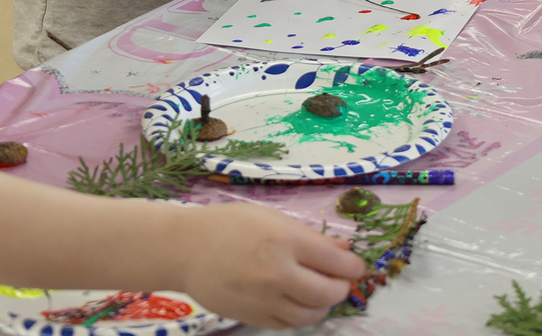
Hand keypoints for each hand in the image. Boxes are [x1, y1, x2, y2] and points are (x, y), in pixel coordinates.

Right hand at [177, 202, 363, 327]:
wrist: (185, 249)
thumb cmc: (227, 224)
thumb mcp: (268, 217)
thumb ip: (307, 235)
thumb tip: (343, 251)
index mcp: (284, 240)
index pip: (334, 261)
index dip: (352, 265)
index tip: (355, 264)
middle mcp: (279, 274)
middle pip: (329, 292)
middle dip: (341, 286)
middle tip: (340, 279)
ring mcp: (267, 300)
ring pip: (313, 314)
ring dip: (324, 304)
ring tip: (320, 291)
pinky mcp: (256, 318)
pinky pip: (290, 324)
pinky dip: (303, 315)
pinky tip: (299, 302)